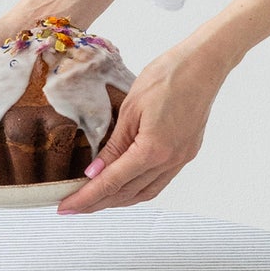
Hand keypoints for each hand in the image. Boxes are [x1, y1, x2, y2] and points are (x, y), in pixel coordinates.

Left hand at [56, 38, 229, 214]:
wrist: (204, 64)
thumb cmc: (167, 76)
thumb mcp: (132, 109)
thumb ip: (114, 145)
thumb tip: (95, 173)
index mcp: (153, 150)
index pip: (112, 183)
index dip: (86, 197)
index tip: (66, 207)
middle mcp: (169, 162)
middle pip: (127, 194)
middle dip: (98, 203)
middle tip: (72, 206)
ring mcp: (181, 159)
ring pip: (145, 193)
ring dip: (118, 200)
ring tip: (94, 200)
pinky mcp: (186, 153)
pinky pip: (159, 181)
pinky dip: (137, 189)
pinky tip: (124, 185)